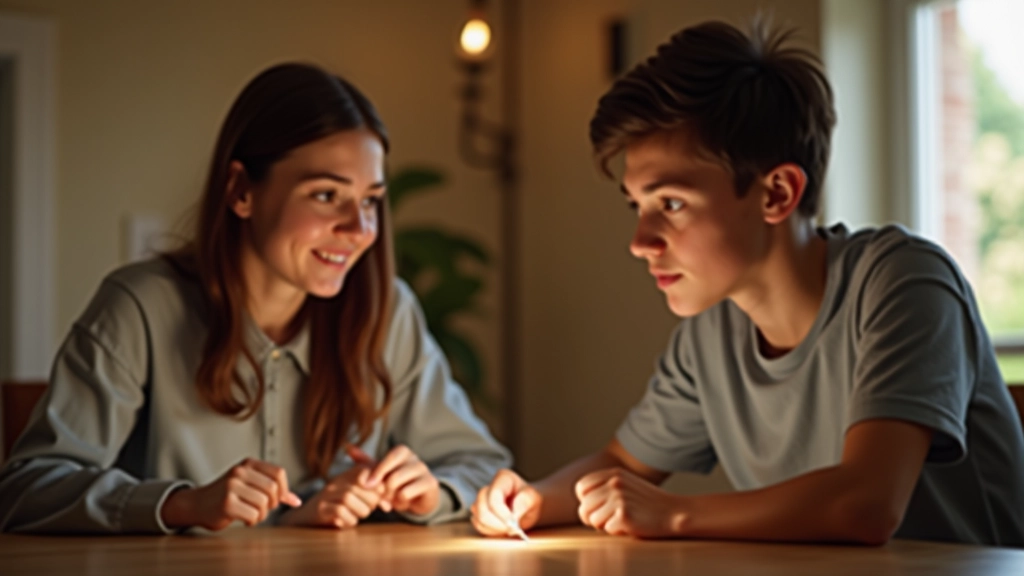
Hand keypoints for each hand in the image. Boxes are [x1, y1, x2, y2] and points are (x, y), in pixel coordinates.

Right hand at [160, 458, 301, 530]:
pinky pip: (253, 515)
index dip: (283, 489)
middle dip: (272, 504)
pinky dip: (253, 521)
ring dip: (262, 515)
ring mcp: (232, 486)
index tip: (277, 500)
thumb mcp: (250, 485)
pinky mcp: (226, 503)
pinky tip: (244, 519)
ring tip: (253, 515)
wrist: (196, 504)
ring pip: (263, 504)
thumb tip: (297, 501)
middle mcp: (240, 471)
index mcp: (248, 464)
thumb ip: (274, 491)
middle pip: (273, 489)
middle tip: (263, 510)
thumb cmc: (228, 496)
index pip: (279, 473)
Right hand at [278, 462, 382, 528]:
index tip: (381, 495)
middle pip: (361, 486)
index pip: (365, 469)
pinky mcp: (320, 508)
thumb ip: (372, 497)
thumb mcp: (355, 498)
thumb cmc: (336, 508)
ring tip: (359, 516)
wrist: (306, 518)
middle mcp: (336, 481)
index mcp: (346, 476)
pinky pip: (339, 511)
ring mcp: (327, 494)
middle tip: (370, 509)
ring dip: (361, 511)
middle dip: (372, 501)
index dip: (377, 482)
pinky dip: (349, 520)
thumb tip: (389, 505)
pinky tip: (348, 522)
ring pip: (349, 497)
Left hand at [364, 444, 440, 516]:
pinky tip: (402, 500)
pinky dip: (400, 500)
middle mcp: (415, 458)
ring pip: (399, 484)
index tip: (368, 485)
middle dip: (383, 488)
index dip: (378, 472)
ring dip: (390, 495)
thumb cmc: (398, 482)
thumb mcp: (381, 472)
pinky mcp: (430, 484)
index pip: (390, 457)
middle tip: (381, 495)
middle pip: (394, 473)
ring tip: (391, 498)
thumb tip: (347, 447)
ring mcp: (424, 470)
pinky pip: (407, 493)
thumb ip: (365, 462)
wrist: (418, 497)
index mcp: (403, 452)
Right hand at [471, 469, 540, 537]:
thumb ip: (525, 501)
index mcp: (503, 478)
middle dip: (498, 524)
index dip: (502, 513)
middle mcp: (488, 488)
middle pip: (483, 509)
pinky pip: (479, 526)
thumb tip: (514, 514)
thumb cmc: (531, 500)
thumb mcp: (534, 498)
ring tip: (510, 528)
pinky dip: (491, 532)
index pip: (494, 496)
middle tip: (513, 529)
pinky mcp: (478, 513)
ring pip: (479, 519)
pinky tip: (503, 529)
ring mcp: (481, 501)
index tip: (514, 525)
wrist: (528, 508)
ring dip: (495, 529)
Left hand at [575, 468, 686, 537]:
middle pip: (584, 507)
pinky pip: (607, 529)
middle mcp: (614, 483)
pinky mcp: (624, 515)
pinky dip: (617, 531)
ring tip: (621, 520)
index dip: (586, 501)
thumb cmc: (646, 502)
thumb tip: (581, 501)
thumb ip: (604, 486)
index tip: (598, 507)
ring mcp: (619, 498)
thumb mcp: (625, 483)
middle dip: (592, 518)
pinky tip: (631, 525)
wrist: (673, 512)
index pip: (581, 487)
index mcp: (613, 473)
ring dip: (604, 525)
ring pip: (592, 520)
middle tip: (609, 519)